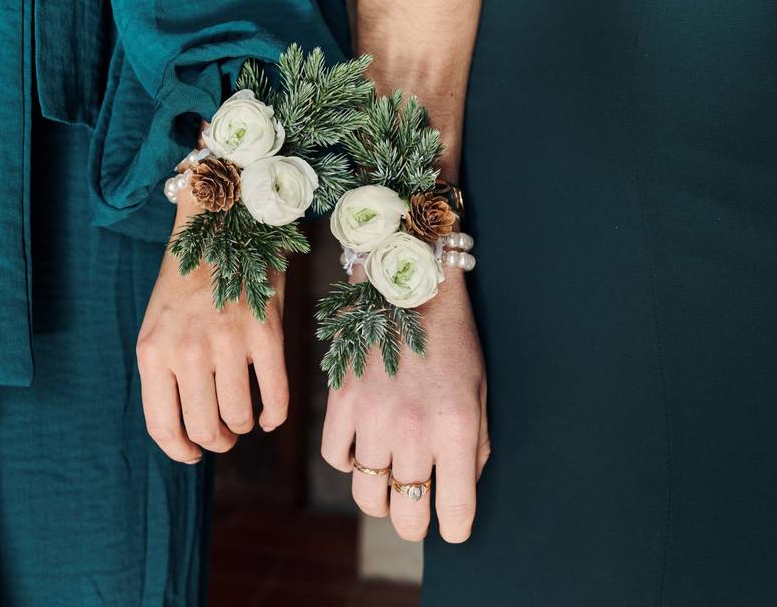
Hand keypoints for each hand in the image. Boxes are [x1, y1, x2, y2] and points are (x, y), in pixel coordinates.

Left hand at [136, 190, 288, 462]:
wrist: (221, 227)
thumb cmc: (187, 281)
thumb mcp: (157, 325)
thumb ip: (165, 372)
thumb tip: (186, 428)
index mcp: (152, 351)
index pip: (162, 425)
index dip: (179, 450)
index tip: (192, 454)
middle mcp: (186, 351)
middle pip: (204, 429)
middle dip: (215, 441)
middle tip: (222, 436)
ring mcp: (227, 343)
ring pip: (239, 418)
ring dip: (242, 427)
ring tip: (243, 418)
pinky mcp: (266, 335)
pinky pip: (275, 398)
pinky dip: (275, 416)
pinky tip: (270, 416)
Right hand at [320, 270, 488, 541]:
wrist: (407, 286)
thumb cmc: (451, 339)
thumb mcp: (479, 392)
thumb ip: (473, 446)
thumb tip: (458, 489)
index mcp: (455, 427)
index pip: (455, 508)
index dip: (457, 529)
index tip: (454, 529)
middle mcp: (412, 430)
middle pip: (407, 513)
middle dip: (416, 526)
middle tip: (418, 519)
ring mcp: (371, 418)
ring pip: (367, 495)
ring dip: (382, 500)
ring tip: (391, 488)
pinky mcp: (340, 402)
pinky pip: (336, 457)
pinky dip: (349, 462)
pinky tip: (364, 449)